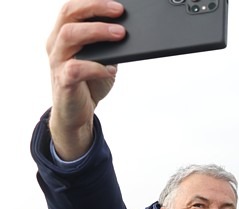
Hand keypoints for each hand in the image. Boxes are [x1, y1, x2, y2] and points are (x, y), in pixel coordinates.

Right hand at [47, 0, 125, 159]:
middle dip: (95, 8)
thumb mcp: (103, 59)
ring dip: (97, 31)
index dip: (92, 1)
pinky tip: (111, 70)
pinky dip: (96, 66)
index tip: (116, 2)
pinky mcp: (63, 81)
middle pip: (69, 14)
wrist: (77, 114)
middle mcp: (57, 44)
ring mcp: (57, 62)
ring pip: (70, 35)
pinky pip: (76, 68)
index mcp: (64, 35)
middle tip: (120, 11)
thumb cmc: (89, 83)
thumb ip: (110, 45)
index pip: (73, 8)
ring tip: (120, 34)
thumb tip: (129, 30)